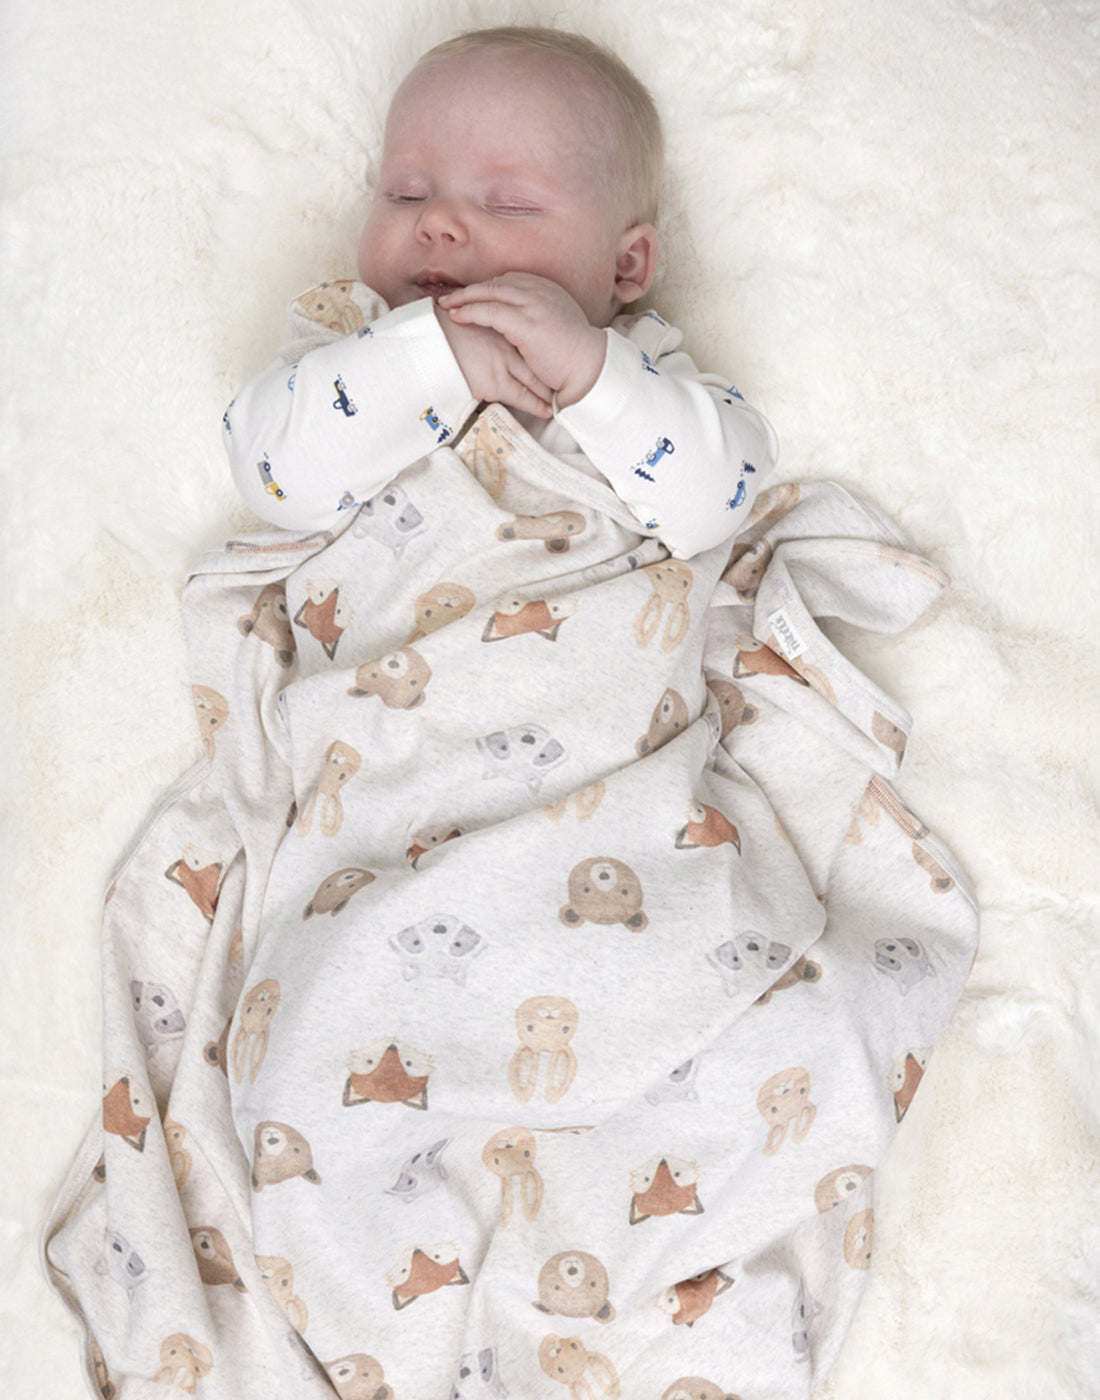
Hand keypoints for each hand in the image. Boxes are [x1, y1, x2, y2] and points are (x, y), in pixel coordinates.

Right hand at [433, 307, 553, 417]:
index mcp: (500, 328)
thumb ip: (483, 333)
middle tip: (573, 382)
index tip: (561, 360)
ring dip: (550, 391)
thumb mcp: (465, 324)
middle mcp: (506, 345)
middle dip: (556, 372)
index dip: (546, 351)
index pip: (530, 340)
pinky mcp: (495, 384)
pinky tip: (548, 412)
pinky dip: (537, 405)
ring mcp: (503, 365)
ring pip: (535, 380)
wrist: (426, 340)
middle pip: (539, 360)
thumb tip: (488, 341)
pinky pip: (522, 398)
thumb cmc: (439, 331)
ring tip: (564, 401)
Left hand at [439, 274, 606, 407]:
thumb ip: (539, 314)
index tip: (471, 296)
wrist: (589, 367)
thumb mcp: (556, 323)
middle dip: (470, 290)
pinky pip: (489, 311)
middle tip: (450, 298)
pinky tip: (457, 317)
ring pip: (489, 293)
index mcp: (548, 289)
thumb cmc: (572, 354)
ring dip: (464, 298)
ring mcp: (532, 303)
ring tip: (447, 306)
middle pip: (496, 282)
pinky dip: (470, 312)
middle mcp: (540, 290)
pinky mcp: (524, 322)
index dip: (487, 288)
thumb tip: (520, 322)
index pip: (509, 280)